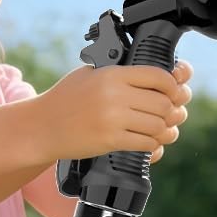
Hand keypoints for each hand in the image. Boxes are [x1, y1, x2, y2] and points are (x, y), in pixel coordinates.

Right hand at [35, 61, 190, 160]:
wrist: (43, 126)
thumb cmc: (66, 98)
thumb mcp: (90, 73)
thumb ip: (120, 72)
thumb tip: (158, 77)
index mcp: (113, 74)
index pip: (158, 76)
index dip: (173, 85)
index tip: (174, 90)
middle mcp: (115, 95)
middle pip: (163, 103)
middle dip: (172, 110)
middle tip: (172, 113)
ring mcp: (113, 119)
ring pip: (158, 125)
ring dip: (165, 129)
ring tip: (163, 129)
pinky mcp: (110, 140)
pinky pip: (146, 143)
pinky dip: (153, 144)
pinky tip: (149, 141)